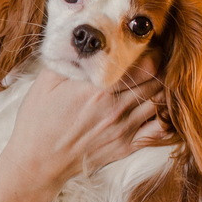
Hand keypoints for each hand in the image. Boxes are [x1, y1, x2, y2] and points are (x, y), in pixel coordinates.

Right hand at [0, 63, 168, 199]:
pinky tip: (155, 108)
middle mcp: (116, 108)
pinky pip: (159, 130)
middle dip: (158, 68)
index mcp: (99, 89)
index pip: (145, 65)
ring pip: (161, 103)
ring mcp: (123, 129)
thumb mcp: (47, 80)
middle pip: (157, 81)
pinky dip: (164, 116)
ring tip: (152, 81)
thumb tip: (86, 39)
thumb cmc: (38, 119)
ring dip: (161, 90)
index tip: (145, 47)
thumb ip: (70, 58)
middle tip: (152, 61)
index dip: (151, 52)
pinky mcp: (125, 146)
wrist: (37, 161)